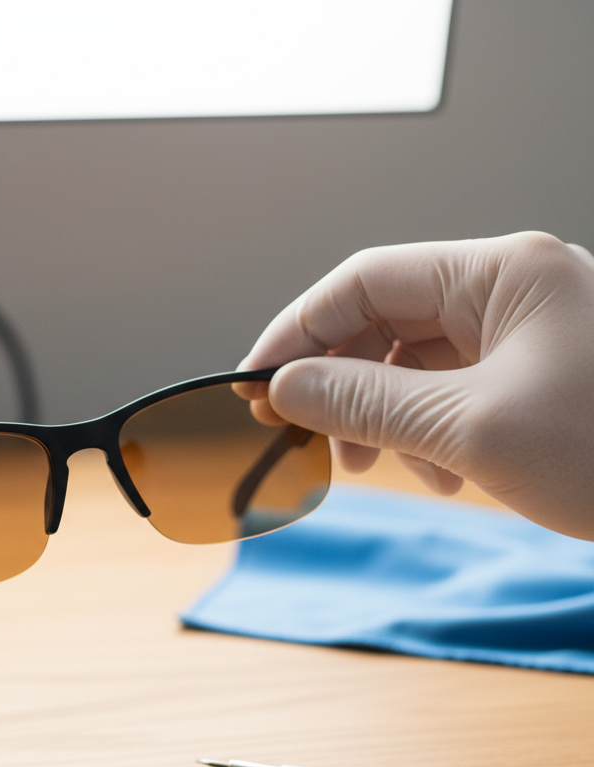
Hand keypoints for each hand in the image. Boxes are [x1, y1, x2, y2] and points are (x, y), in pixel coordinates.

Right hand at [236, 231, 593, 538]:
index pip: (364, 280)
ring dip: (383, 415)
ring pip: (414, 361)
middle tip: (307, 438)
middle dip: (340, 383)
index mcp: (502, 271)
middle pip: (385, 320)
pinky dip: (427, 432)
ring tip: (382, 466)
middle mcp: (511, 288)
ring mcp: (527, 331)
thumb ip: (363, 401)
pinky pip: (451, 389)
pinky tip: (444, 473)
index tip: (254, 385)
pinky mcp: (535, 373)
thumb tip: (283, 386)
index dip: (297, 331)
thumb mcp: (469, 429)